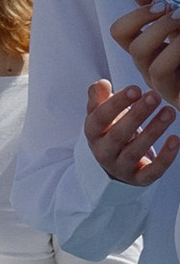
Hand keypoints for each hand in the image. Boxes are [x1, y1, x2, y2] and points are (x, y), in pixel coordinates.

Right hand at [85, 76, 179, 191]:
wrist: (115, 161)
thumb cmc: (111, 129)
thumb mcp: (102, 113)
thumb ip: (100, 97)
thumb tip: (102, 84)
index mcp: (93, 133)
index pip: (101, 117)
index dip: (118, 103)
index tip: (136, 89)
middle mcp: (103, 152)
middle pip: (118, 135)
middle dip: (137, 115)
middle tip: (155, 96)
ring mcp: (120, 168)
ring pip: (136, 151)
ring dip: (154, 131)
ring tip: (169, 112)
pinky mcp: (138, 179)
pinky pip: (152, 171)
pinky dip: (165, 157)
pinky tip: (175, 140)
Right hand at [113, 0, 179, 102]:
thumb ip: (160, 8)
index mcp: (150, 51)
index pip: (121, 32)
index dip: (136, 15)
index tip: (162, 4)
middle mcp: (151, 69)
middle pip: (133, 45)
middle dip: (157, 24)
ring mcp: (163, 87)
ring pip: (143, 57)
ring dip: (165, 33)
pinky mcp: (175, 97)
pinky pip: (162, 70)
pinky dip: (175, 49)